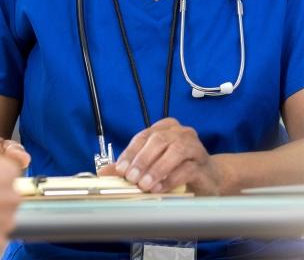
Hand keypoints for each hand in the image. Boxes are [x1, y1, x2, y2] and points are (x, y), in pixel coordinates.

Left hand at [100, 117, 221, 194]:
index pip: (143, 137)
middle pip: (158, 141)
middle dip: (142, 160)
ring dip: (156, 169)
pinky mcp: (203, 163)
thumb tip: (105, 172)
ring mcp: (194, 146)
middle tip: (131, 178)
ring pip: (174, 152)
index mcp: (165, 127)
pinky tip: (160, 188)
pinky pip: (187, 169)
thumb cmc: (178, 168)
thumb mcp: (152, 164)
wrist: (211, 178)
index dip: (130, 153)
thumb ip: (130, 166)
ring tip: (144, 185)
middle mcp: (180, 132)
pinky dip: (171, 179)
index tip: (120, 169)